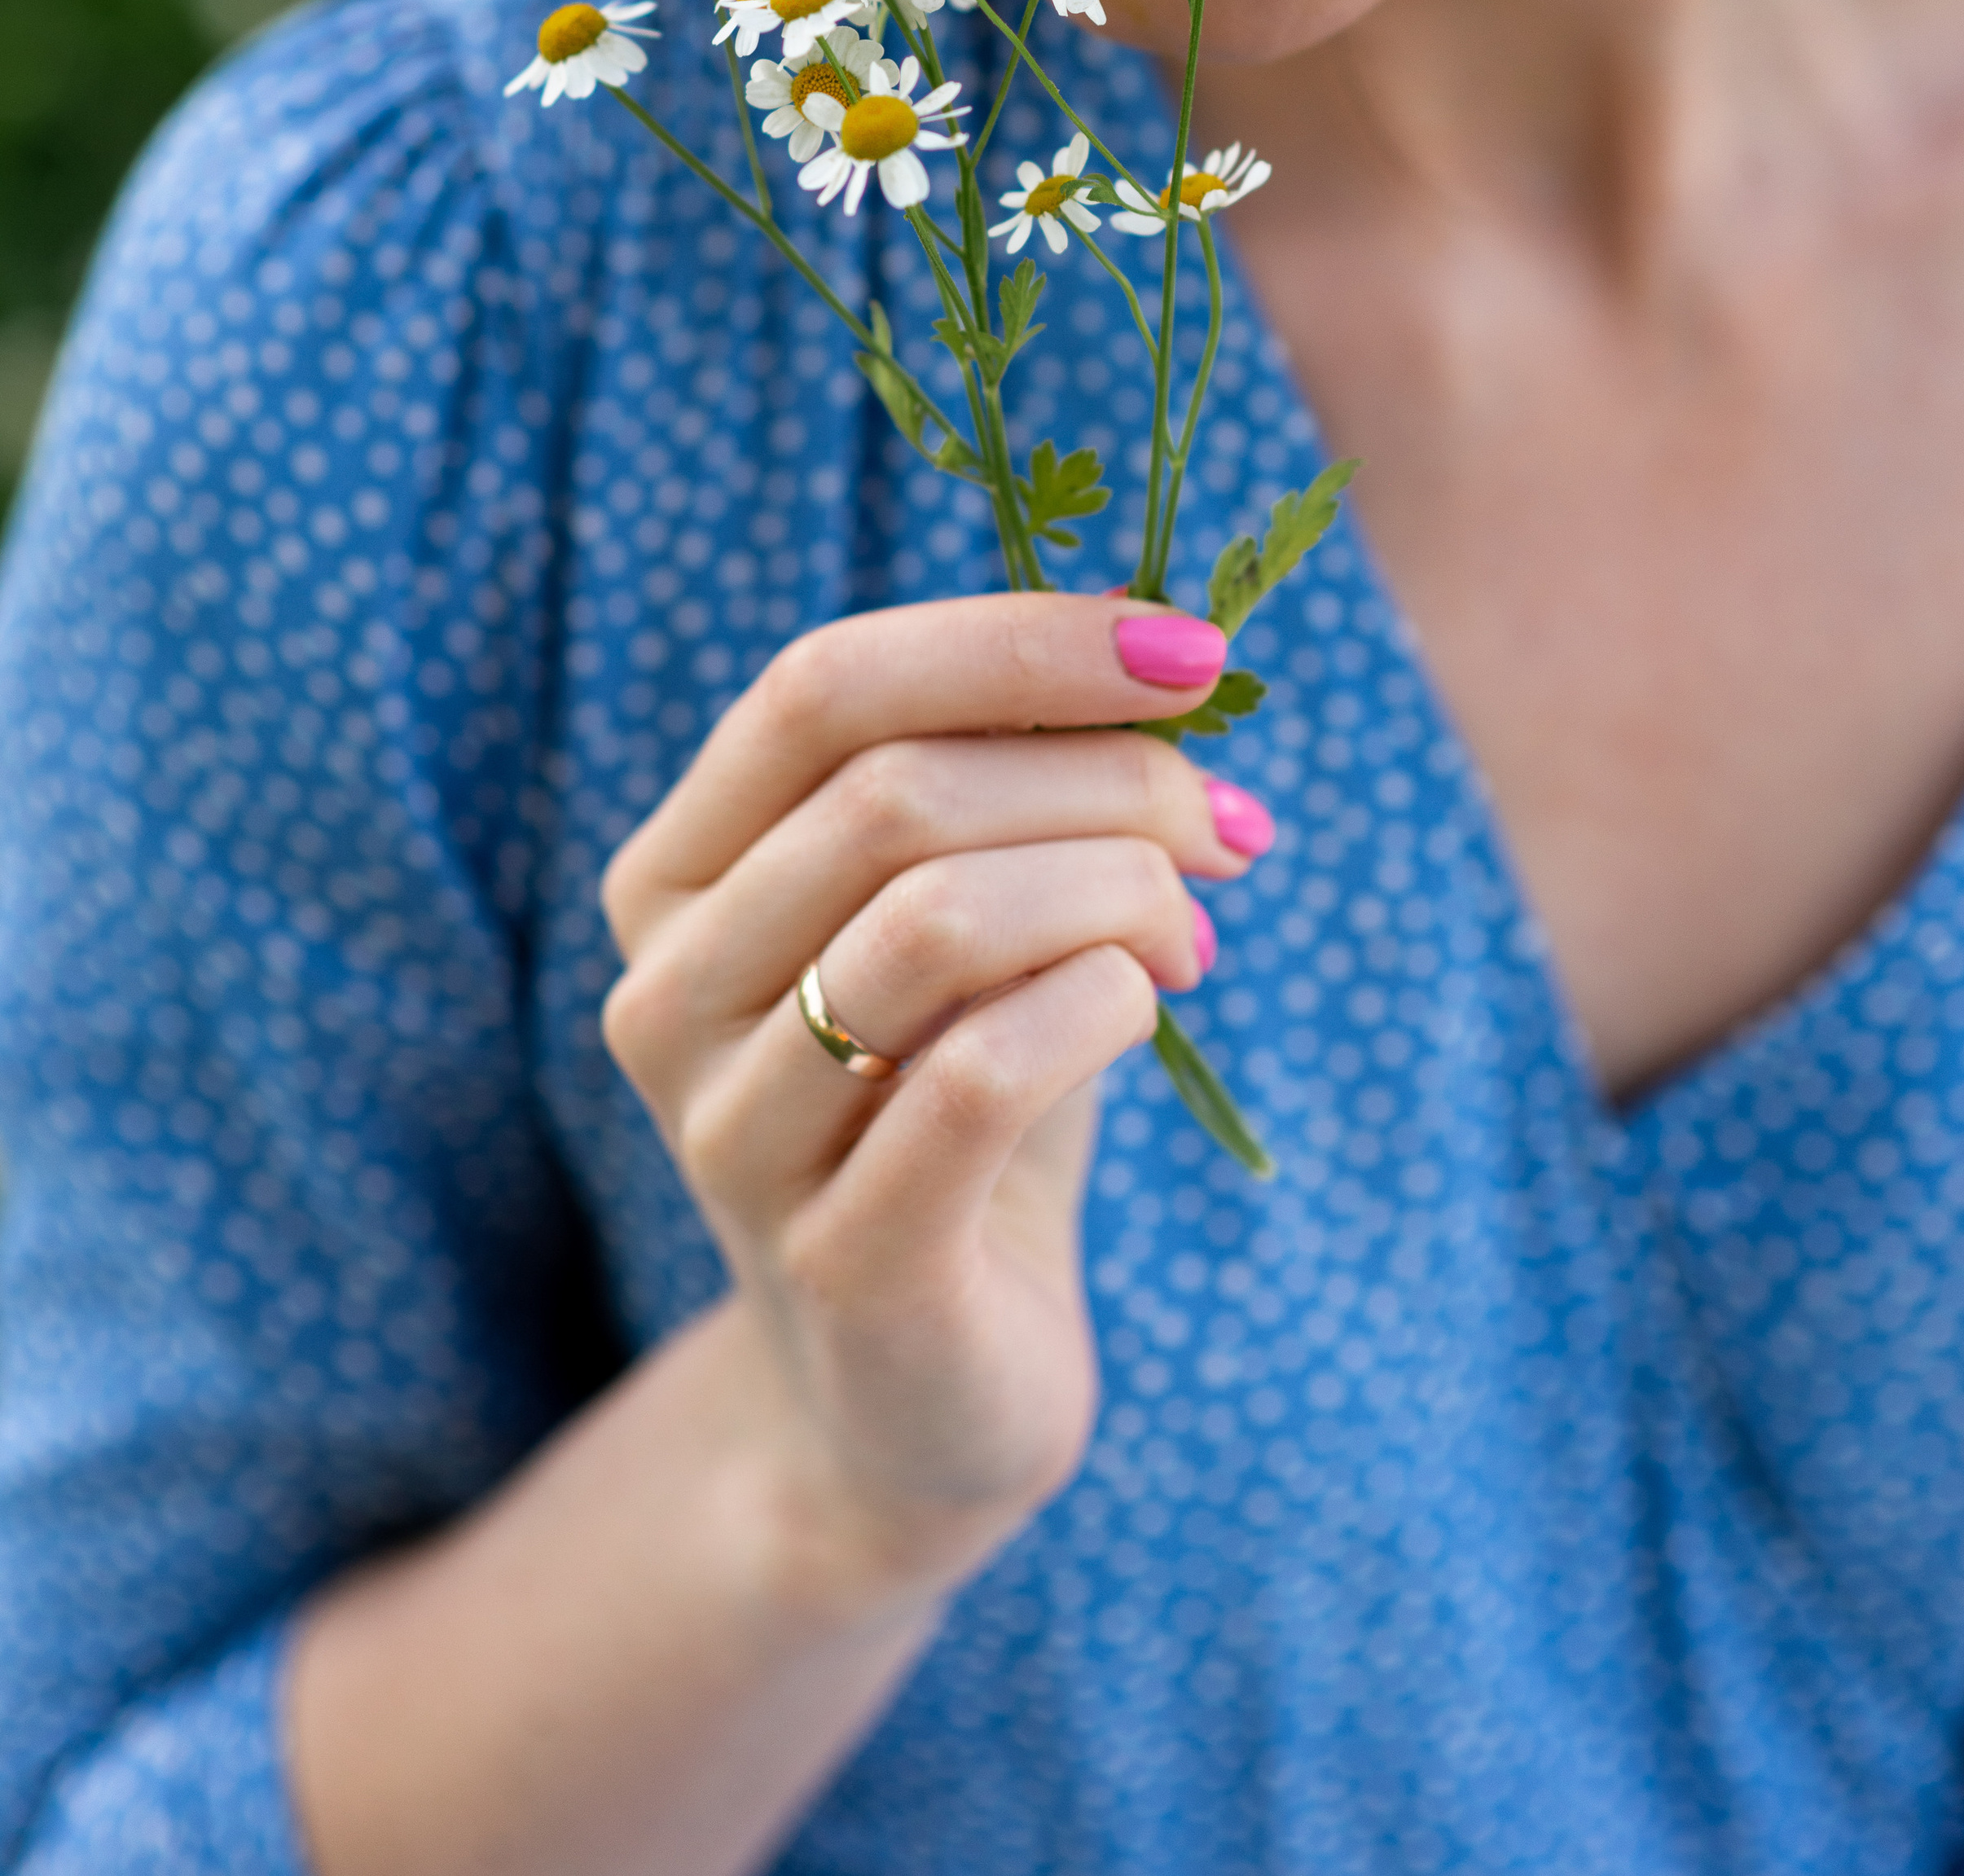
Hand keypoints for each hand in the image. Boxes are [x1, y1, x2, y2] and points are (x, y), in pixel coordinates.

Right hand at [599, 594, 1268, 1600]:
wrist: (927, 1391)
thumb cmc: (966, 1109)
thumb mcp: (987, 920)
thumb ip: (1028, 785)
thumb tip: (1168, 646)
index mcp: (678, 874)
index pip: (818, 687)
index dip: (1012, 642)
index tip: (1187, 650)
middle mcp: (667, 992)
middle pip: (890, 795)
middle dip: (1103, 780)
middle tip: (1225, 826)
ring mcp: (731, 1134)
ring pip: (934, 921)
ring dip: (1117, 892)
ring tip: (1194, 938)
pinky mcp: (836, 1259)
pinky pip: (980, 1074)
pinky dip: (1102, 1007)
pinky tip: (1151, 1010)